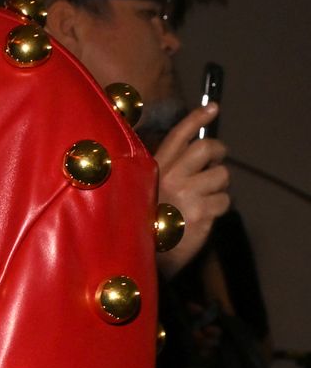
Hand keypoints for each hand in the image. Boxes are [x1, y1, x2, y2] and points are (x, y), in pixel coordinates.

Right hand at [154, 103, 229, 275]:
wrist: (143, 260)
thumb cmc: (145, 226)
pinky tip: (204, 217)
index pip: (179, 136)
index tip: (213, 107)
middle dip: (219, 152)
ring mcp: (188, 195)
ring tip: (206, 200)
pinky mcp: (202, 213)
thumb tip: (197, 158)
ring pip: (221, 177)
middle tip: (218, 161)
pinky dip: (219, 208)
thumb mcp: (146, 193)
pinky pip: (224, 202)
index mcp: (154, 170)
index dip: (197, 119)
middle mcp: (171, 178)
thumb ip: (167, 173)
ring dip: (220, 188)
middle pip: (207, 148)